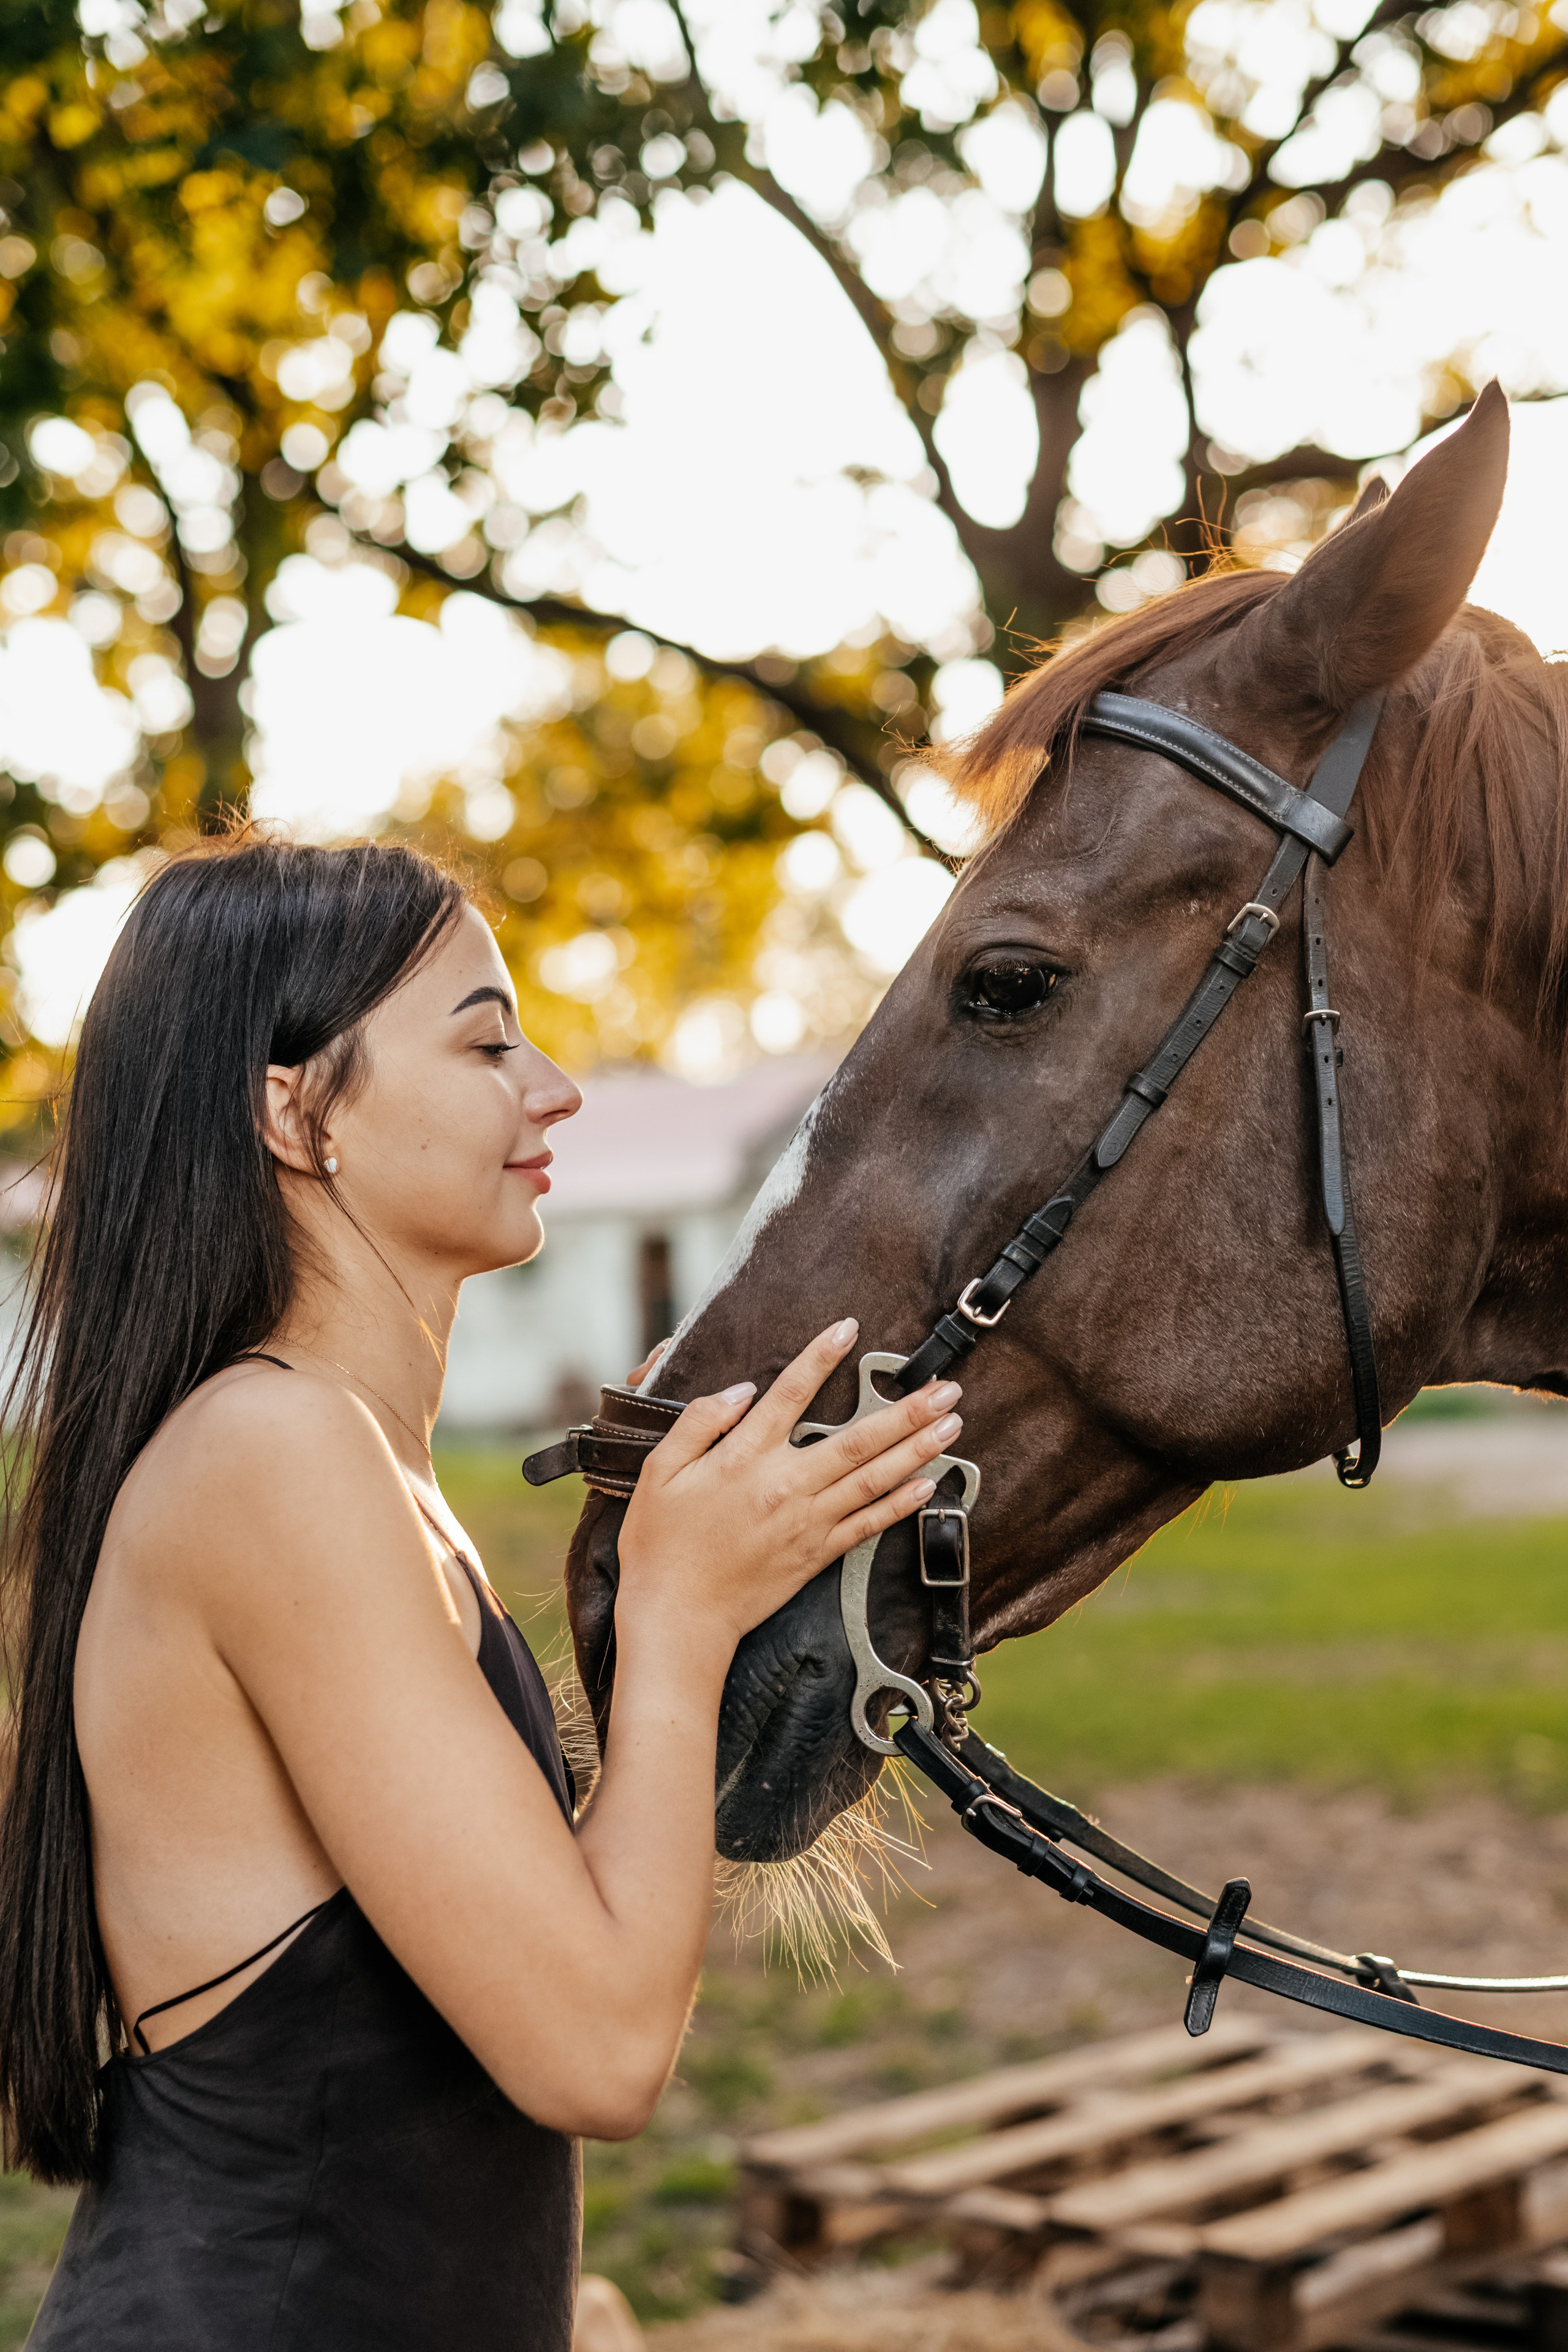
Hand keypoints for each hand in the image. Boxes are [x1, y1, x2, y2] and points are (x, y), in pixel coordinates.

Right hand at [615, 1319, 962, 1655]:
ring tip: (951, 1426)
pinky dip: (900, 1504)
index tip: (849, 1329)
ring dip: (916, 1450)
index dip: (821, 1357)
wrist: (678, 1616)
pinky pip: (867, 1525)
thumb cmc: (661, 1545)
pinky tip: (927, 1485)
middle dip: (906, 1411)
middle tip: (946, 1390)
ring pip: (872, 1479)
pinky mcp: (816, 1554)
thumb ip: (700, 1422)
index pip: (790, 1394)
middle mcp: (784, 1485)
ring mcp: (806, 1522)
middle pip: (856, 1439)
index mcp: (743, 1457)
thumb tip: (742, 1390)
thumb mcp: (661, 1472)